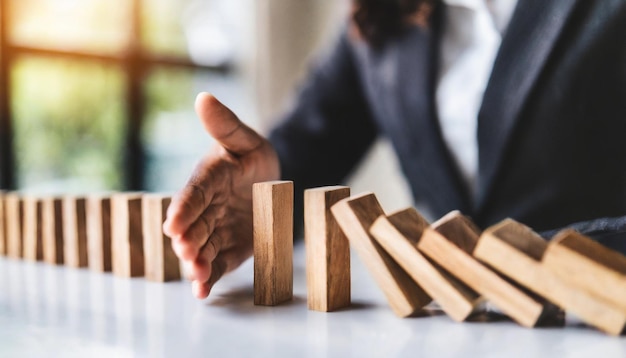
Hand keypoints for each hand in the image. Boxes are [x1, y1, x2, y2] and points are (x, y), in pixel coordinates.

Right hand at [163, 92, 279, 297]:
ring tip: (198, 274)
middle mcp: (205, 208)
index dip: (184, 209)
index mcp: (207, 179)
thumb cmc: (254, 157)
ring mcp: (215, 230)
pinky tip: (203, 292)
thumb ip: (226, 125)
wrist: (270, 182)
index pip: (194, 194)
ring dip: (197, 262)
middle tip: (187, 252)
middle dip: (188, 240)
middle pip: (194, 225)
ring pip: (202, 248)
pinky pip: (217, 264)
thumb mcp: (246, 139)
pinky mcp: (227, 249)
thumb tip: (204, 97)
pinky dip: (209, 277)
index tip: (173, 224)